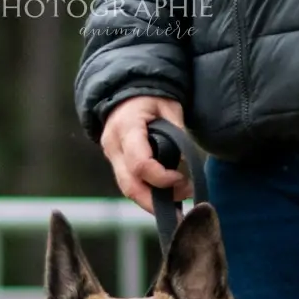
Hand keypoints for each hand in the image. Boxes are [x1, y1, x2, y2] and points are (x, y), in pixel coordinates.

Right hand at [100, 95, 189, 212]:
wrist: (125, 92)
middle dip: (156, 202)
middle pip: (130, 186)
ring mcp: (111, 157)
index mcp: (126, 127)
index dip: (162, 178)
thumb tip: (187, 163)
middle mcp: (113, 146)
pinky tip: (167, 196)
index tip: (182, 178)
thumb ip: (177, 133)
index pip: (140, 164)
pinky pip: (130, 185)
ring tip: (179, 199)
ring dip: (153, 202)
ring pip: (128, 190)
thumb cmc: (151, 97)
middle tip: (181, 206)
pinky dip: (149, 194)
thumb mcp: (169, 106)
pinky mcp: (115, 164)